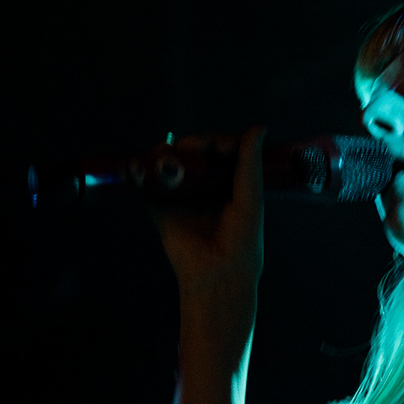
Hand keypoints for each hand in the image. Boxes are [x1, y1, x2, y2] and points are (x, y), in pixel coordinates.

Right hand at [152, 128, 265, 309]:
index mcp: (230, 185)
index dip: (221, 141)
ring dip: (171, 151)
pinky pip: (149, 182)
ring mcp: (182, 195)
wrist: (218, 275)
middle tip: (196, 146)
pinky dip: (144, 168)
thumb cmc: (242, 242)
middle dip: (196, 143)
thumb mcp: (250, 199)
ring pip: (173, 162)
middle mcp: (205, 187)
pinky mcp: (160, 206)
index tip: (223, 144)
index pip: (223, 152)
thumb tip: (258, 127)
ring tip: (177, 151)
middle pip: (197, 152)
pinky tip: (149, 159)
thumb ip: (250, 164)